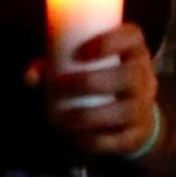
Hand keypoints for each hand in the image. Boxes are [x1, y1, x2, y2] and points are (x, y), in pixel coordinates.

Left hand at [39, 23, 160, 156]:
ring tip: (64, 118)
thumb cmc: (100, 78)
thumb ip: (54, 65)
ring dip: (91, 115)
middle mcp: (145, 77)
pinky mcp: (138, 135)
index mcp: (134, 50)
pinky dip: (97, 141)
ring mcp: (144, 107)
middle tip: (61, 84)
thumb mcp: (85, 65)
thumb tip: (30, 77)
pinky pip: (122, 139)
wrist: (132, 116)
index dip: (110, 41)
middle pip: (129, 75)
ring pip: (126, 110)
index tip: (81, 52)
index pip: (133, 36)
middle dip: (92, 81)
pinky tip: (77, 139)